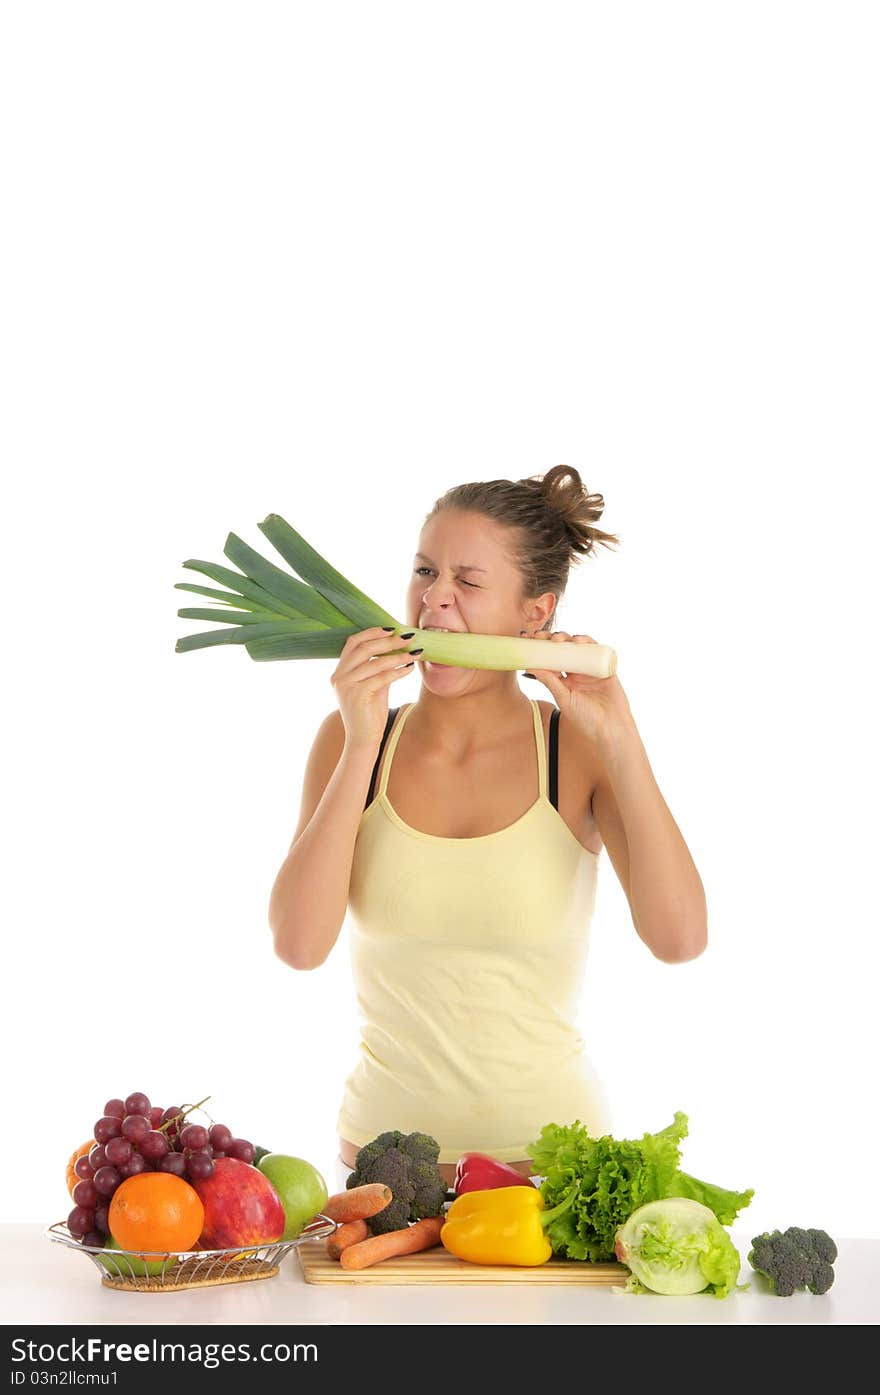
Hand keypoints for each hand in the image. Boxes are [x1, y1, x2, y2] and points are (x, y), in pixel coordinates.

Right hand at [330, 627, 416, 750]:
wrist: (362, 739)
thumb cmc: (369, 712)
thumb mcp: (373, 685)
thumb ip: (379, 667)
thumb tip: (398, 648)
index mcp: (339, 672)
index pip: (353, 642)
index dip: (372, 633)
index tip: (392, 629)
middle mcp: (339, 676)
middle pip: (364, 648)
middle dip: (388, 641)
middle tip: (408, 638)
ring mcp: (346, 686)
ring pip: (375, 663)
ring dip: (398, 656)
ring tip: (414, 653)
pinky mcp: (357, 695)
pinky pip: (382, 678)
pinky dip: (398, 671)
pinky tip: (409, 669)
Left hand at [526, 630, 632, 746]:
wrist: (611, 727)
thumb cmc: (586, 718)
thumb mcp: (564, 699)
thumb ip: (550, 682)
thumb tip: (531, 666)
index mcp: (563, 681)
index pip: (549, 661)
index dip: (540, 650)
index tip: (529, 641)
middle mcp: (575, 672)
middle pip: (562, 650)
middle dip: (551, 640)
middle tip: (541, 636)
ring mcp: (590, 668)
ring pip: (578, 647)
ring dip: (568, 639)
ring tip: (559, 639)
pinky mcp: (604, 666)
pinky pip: (596, 650)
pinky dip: (588, 642)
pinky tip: (579, 641)